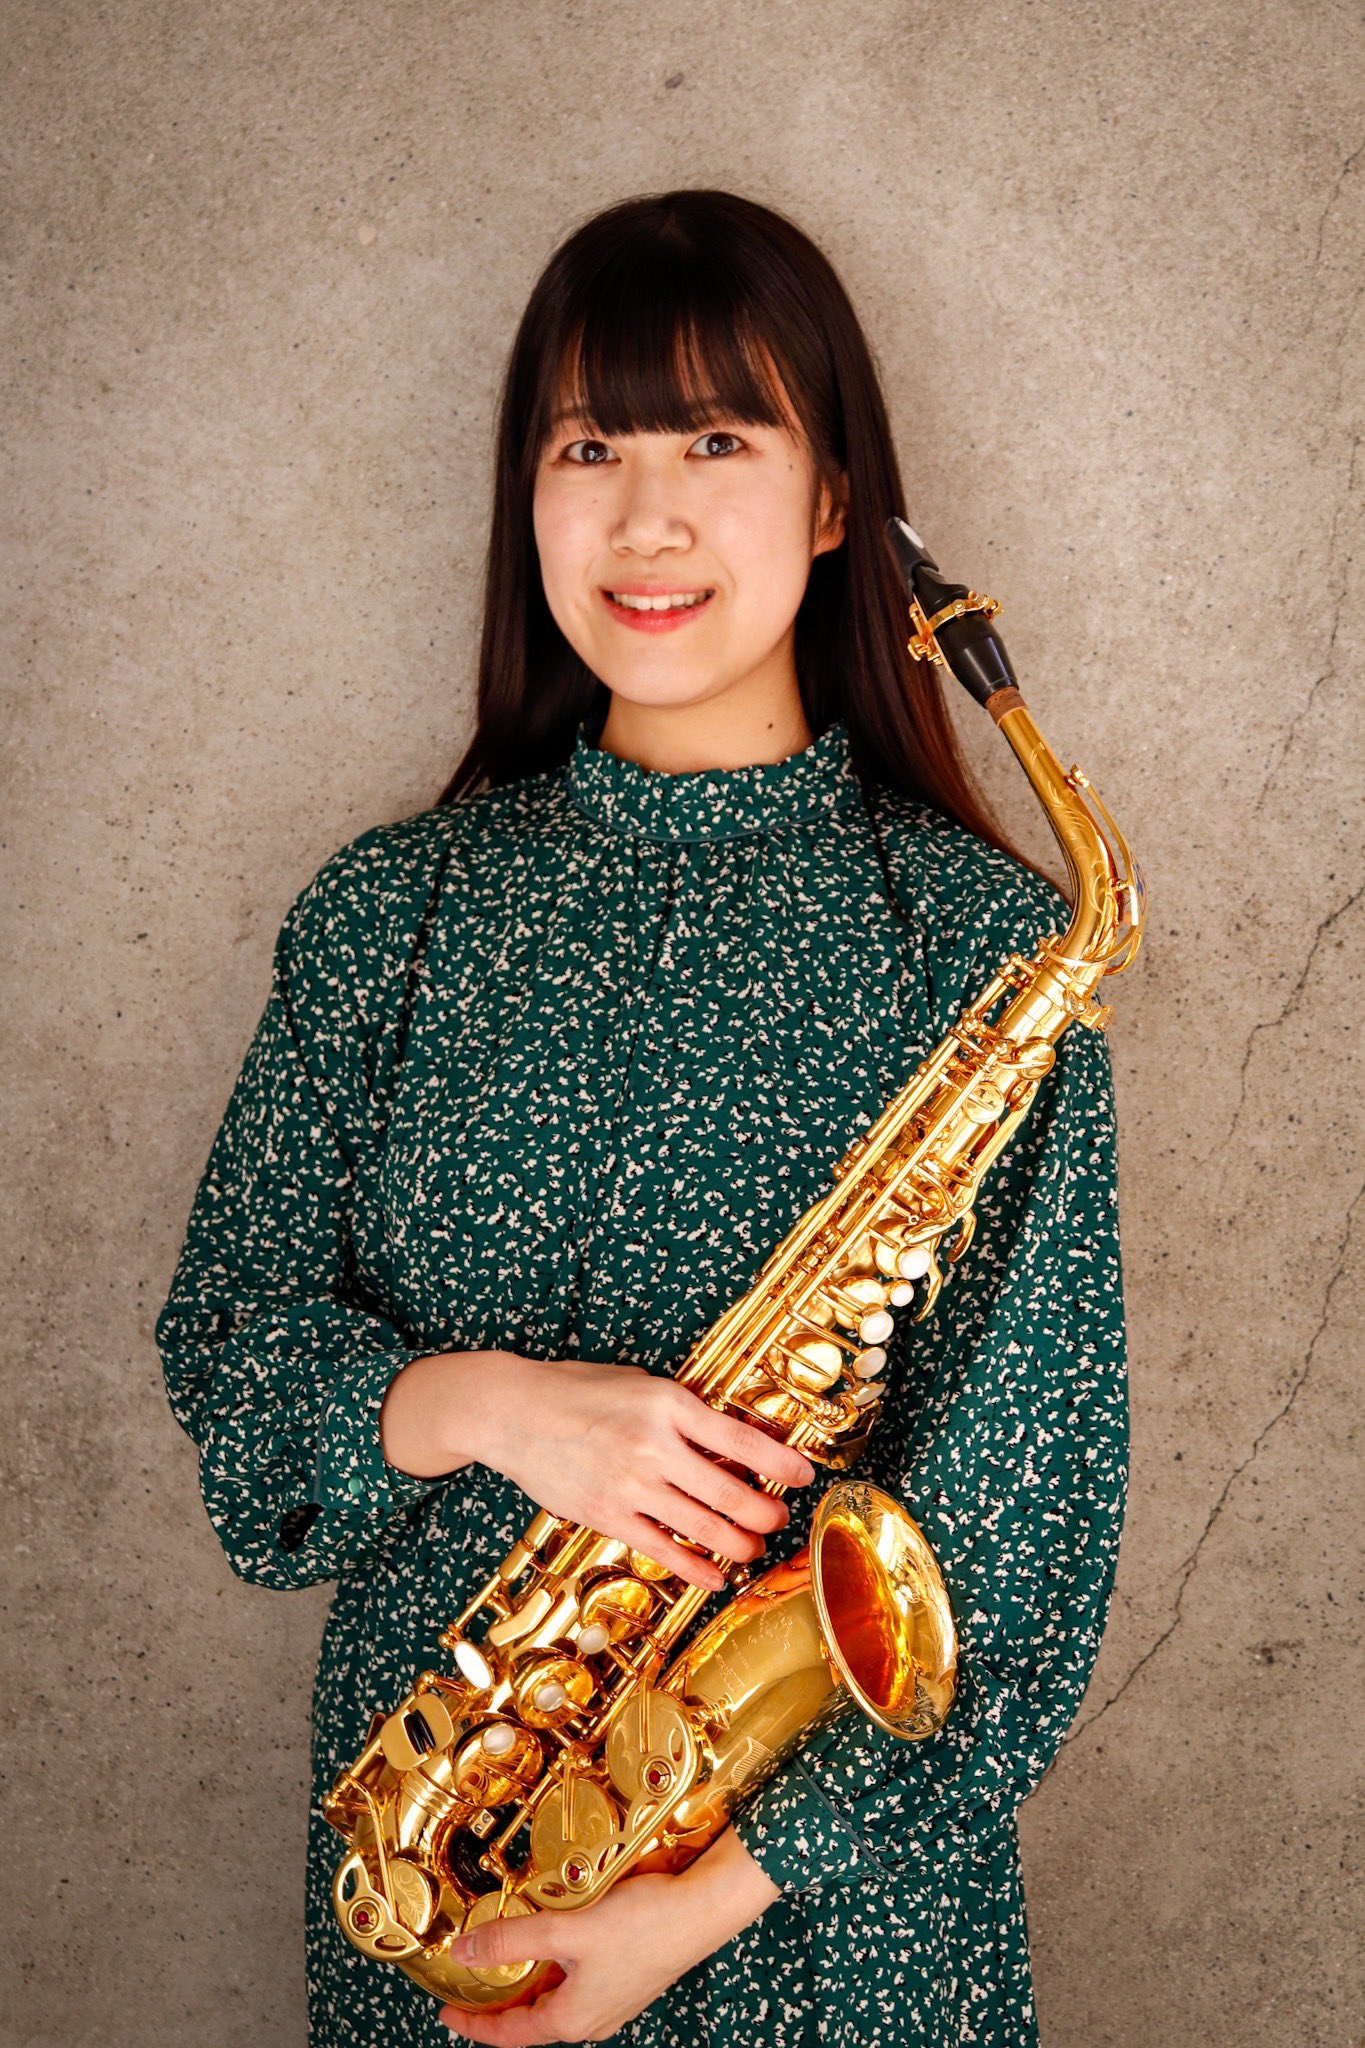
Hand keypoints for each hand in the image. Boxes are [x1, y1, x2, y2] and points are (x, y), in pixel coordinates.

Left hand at [438, 1825, 780, 2042]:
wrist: (703, 1909)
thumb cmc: (645, 1924)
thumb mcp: (567, 1930)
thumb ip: (512, 1941)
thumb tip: (465, 1953)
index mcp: (573, 2019)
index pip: (510, 2033)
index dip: (474, 2024)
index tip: (448, 2012)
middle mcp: (593, 2018)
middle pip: (533, 2018)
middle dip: (501, 2002)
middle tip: (472, 1980)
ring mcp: (614, 1999)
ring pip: (558, 1997)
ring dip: (531, 1980)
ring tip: (507, 1955)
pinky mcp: (628, 1976)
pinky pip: (580, 1981)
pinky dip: (557, 1966)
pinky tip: (556, 1938)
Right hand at [479, 1353, 816, 1590]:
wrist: (514, 1412)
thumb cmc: (579, 1391)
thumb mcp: (641, 1384)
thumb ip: (683, 1413)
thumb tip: (730, 1444)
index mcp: (669, 1404)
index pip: (741, 1440)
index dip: (781, 1462)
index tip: (805, 1476)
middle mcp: (654, 1446)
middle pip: (731, 1493)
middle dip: (767, 1513)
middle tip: (780, 1519)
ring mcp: (630, 1484)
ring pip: (704, 1527)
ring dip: (740, 1544)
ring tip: (753, 1548)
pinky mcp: (607, 1515)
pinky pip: (662, 1549)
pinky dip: (695, 1568)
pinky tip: (714, 1576)